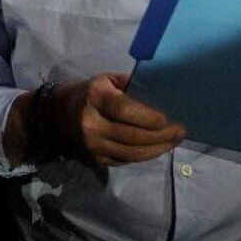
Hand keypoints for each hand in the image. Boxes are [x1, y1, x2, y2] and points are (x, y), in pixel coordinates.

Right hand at [44, 73, 186, 165]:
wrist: (60, 113)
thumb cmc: (91, 91)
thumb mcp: (108, 80)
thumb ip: (133, 85)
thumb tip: (164, 93)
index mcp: (96, 97)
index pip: (125, 110)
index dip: (148, 117)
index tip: (168, 119)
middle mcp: (92, 123)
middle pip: (132, 136)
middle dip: (161, 136)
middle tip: (180, 132)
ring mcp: (93, 144)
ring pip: (132, 153)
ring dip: (158, 149)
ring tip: (174, 141)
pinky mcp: (96, 159)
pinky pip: (126, 160)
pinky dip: (145, 155)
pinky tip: (158, 148)